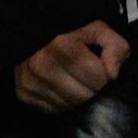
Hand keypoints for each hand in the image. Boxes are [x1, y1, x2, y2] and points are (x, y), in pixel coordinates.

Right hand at [14, 21, 129, 113]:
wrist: (29, 29)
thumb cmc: (68, 29)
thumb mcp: (96, 28)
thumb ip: (114, 46)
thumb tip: (113, 74)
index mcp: (62, 47)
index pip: (99, 79)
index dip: (104, 72)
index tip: (96, 62)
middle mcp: (42, 67)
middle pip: (85, 96)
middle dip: (91, 86)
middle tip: (85, 71)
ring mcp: (30, 82)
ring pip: (71, 105)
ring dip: (77, 95)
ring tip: (72, 76)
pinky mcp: (23, 93)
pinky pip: (55, 109)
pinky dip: (61, 100)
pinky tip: (58, 83)